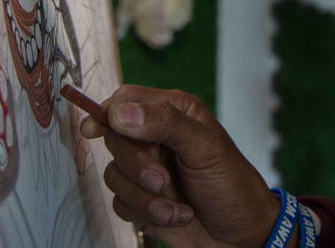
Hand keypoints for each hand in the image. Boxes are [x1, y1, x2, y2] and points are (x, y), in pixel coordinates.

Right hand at [80, 85, 282, 246]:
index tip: (94, 128)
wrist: (240, 236)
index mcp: (173, 113)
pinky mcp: (141, 199)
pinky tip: (176, 215)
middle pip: (115, 138)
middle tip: (162, 180)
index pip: (127, 100)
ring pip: (114, 174)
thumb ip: (164, 122)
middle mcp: (156, 138)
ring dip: (145, 198)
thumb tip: (120, 112)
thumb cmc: (232, 184)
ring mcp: (147, 169)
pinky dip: (146, 213)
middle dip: (136, 166)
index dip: (108, 112)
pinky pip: (120, 202)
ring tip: (175, 207)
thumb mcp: (204, 146)